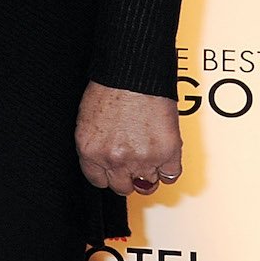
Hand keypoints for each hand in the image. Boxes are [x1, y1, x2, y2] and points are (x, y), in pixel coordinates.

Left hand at [77, 80, 181, 194]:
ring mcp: (142, 159)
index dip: (107, 174)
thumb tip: (105, 163)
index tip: (113, 170)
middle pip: (122, 187)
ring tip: (148, 155)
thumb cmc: (109, 89)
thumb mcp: (88, 121)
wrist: (133, 74)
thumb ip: (96, 146)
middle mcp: (114, 159)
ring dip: (148, 173)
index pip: (98, 181)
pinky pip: (171, 176)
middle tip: (132, 163)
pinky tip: (163, 156)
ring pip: (148, 184)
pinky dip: (169, 170)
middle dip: (127, 176)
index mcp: (89, 150)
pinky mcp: (167, 154)